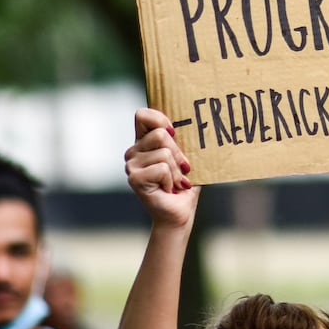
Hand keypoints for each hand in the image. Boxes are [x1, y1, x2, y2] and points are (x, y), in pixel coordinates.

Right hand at [125, 108, 199, 228]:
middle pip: (160, 134)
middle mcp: (133, 152)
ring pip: (164, 153)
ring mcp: (131, 165)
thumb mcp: (186, 156)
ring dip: (176, 170)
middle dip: (178, 153)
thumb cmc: (184, 184)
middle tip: (181, 170)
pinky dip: (172, 179)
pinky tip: (168, 188)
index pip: (142, 115)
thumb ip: (183, 138)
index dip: (160, 119)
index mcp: (144, 142)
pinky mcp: (135, 179)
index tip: (174, 132)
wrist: (179, 213)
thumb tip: (197, 121)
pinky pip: (162, 168)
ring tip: (175, 182)